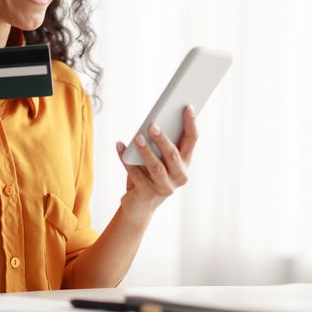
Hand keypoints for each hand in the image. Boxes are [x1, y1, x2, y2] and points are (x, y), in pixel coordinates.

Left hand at [116, 106, 197, 222]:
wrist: (140, 204)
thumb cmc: (149, 173)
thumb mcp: (158, 158)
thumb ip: (159, 143)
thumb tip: (153, 122)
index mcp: (185, 163)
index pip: (192, 140)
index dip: (190, 123)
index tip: (187, 106)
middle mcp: (179, 176)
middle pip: (173, 155)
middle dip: (163, 139)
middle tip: (153, 125)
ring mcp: (165, 187)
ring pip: (156, 166)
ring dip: (145, 151)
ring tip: (137, 137)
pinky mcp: (148, 194)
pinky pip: (135, 174)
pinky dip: (126, 159)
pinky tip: (120, 146)